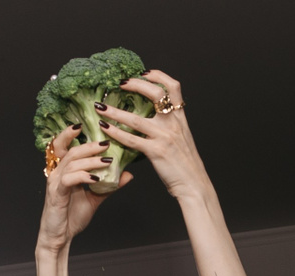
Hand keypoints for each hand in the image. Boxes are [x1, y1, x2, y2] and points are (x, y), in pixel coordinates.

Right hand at [38, 126, 126, 252]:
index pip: (64, 146)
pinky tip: (96, 178)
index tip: (84, 125)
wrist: (60, 237)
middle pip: (72, 151)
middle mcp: (57, 173)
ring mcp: (56, 182)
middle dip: (90, 145)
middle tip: (107, 143)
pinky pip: (69, 179)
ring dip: (91, 161)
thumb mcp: (95, 198)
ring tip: (107, 161)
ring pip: (72, 163)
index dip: (70, 133)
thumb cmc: (72, 216)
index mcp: (64, 171)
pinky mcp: (56, 193)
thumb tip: (127, 174)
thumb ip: (109, 185)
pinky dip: (84, 176)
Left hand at [108, 71, 209, 199]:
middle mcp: (173, 123)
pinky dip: (116, 133)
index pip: (173, 86)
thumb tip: (152, 118)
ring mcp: (164, 137)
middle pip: (155, 93)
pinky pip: (131, 140)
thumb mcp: (181, 138)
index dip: (158, 75)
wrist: (194, 184)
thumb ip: (169, 125)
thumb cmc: (185, 164)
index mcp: (180, 117)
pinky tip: (105, 129)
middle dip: (135, 84)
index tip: (143, 72)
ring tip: (100, 107)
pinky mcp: (156, 152)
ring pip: (136, 119)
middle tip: (120, 84)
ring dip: (115, 111)